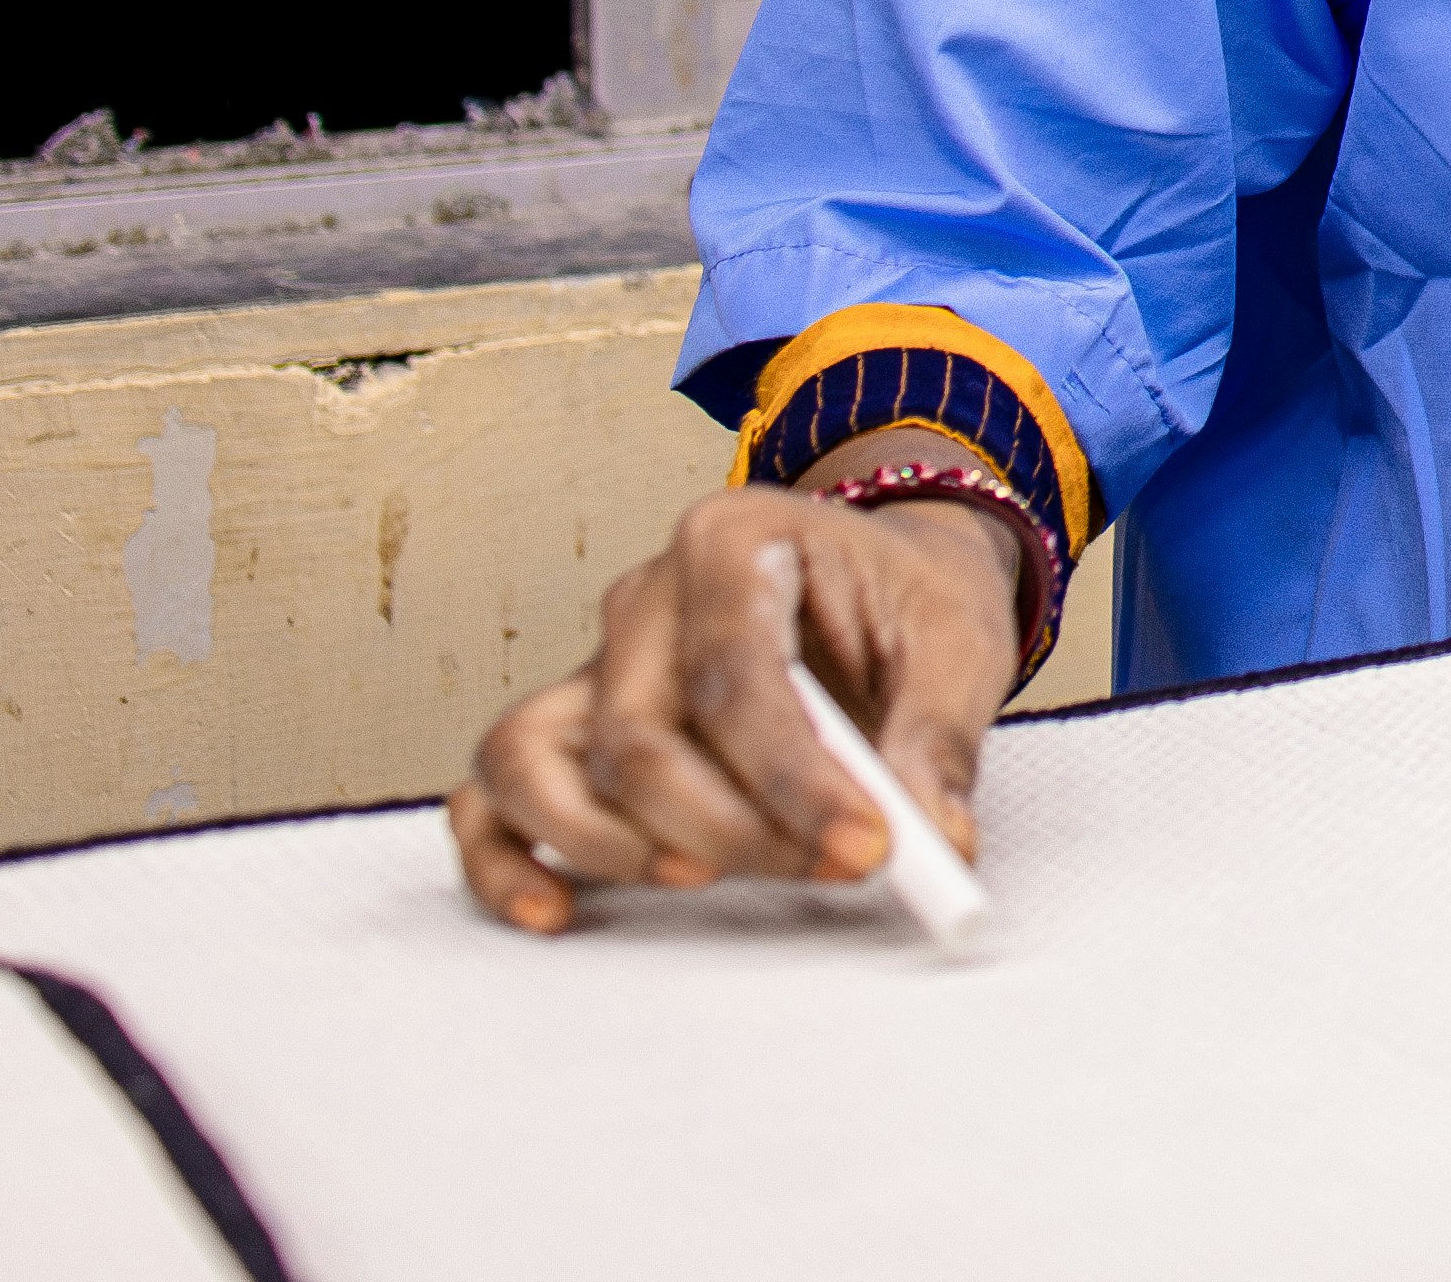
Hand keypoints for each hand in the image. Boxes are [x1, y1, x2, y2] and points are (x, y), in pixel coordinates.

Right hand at [448, 452, 1023, 934]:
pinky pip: (493, 797)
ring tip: (706, 877)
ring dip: (612, 844)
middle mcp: (644, 599)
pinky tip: (555, 910)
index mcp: (731, 541)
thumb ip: (937, 738)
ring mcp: (594, 667)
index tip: (866, 844)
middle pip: (636, 735)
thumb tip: (934, 838)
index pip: (734, 676)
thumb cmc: (908, 602)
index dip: (795, 777)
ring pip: (534, 762)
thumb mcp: (958, 644)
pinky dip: (506, 859)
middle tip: (830, 866)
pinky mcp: (569, 732)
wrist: (885, 584)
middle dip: (730, 826)